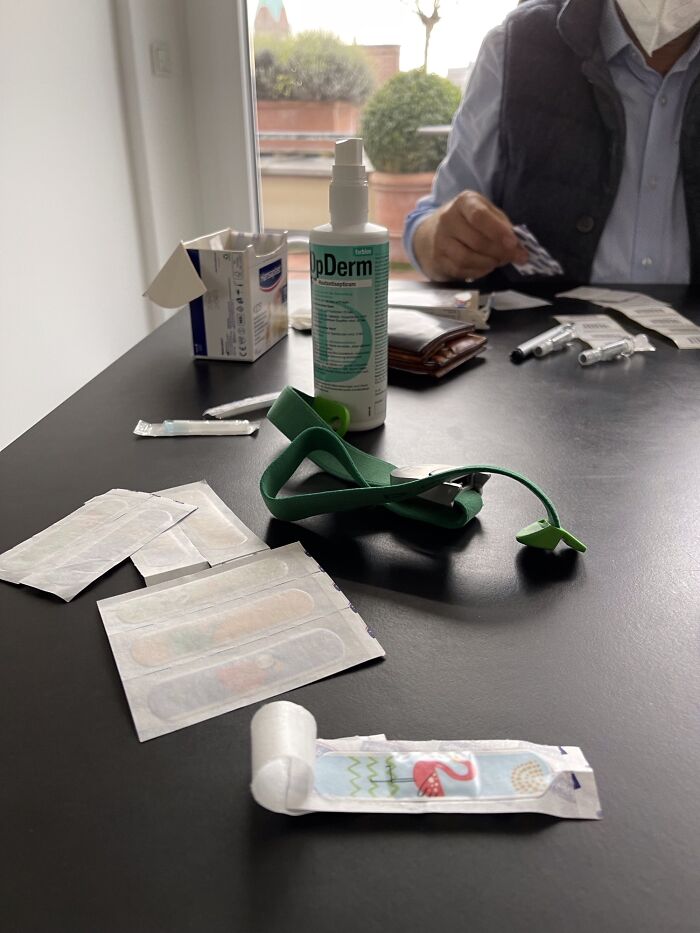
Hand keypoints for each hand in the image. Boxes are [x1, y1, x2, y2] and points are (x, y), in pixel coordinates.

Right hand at [413, 191, 528, 282]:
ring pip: (467, 258)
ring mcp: (440, 240)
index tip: (513, 244)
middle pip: (476, 241)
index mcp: (464, 202)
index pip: (479, 216)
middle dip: (499, 252)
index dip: (498, 231)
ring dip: (488, 263)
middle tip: (512, 256)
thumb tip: (519, 250)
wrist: (433, 232)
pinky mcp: (438, 259)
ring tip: (498, 261)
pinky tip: (485, 267)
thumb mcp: (486, 213)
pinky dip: (478, 271)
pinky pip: (460, 270)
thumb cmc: (468, 221)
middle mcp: (448, 219)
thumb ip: (503, 227)